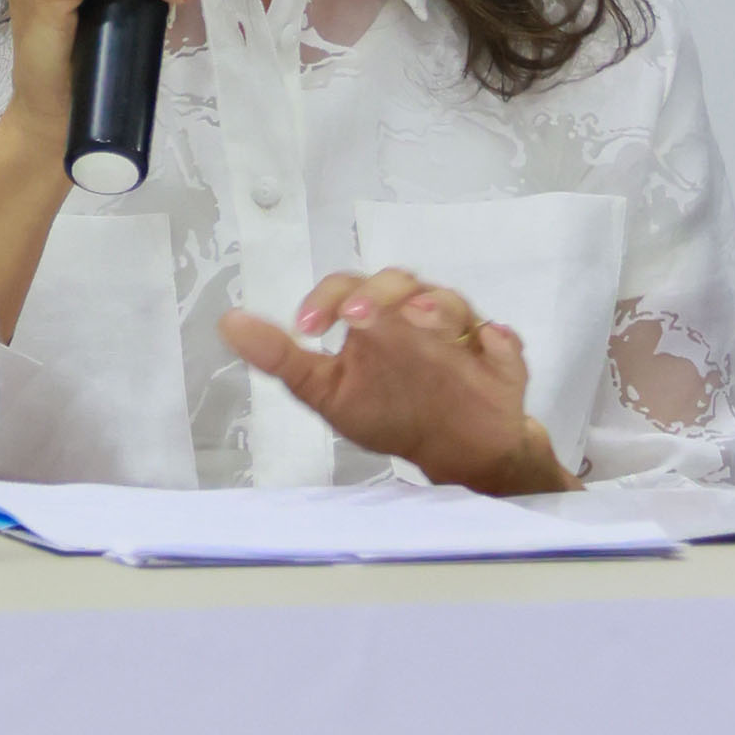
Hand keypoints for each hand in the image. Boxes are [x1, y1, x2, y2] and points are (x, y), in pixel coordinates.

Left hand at [224, 267, 573, 495]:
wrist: (450, 451)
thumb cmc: (388, 412)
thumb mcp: (326, 391)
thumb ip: (281, 357)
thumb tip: (229, 323)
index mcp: (375, 317)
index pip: (348, 288)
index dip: (328, 299)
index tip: (308, 328)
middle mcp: (417, 316)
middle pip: (401, 283)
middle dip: (381, 294)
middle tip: (361, 316)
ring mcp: (461, 335)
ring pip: (454, 304)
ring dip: (438, 308)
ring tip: (421, 322)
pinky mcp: (501, 360)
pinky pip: (504, 344)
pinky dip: (499, 345)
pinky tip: (490, 347)